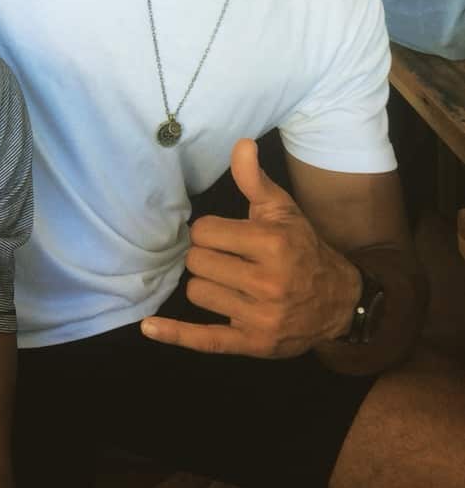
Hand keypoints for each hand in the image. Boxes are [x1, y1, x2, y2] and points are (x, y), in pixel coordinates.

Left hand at [141, 138, 359, 357]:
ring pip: (197, 293)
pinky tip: (149, 327)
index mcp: (271, 243)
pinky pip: (205, 340)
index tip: (223, 235)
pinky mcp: (253, 344)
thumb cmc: (301, 247)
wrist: (338, 301)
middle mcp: (266, 282)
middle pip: (197, 262)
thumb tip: (241, 143)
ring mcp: (260, 317)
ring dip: (206, 286)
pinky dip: (175, 335)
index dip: (208, 231)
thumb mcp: (281, 209)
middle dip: (206, 257)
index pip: (203, 232)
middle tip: (226, 259)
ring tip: (229, 283)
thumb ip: (254, 179)